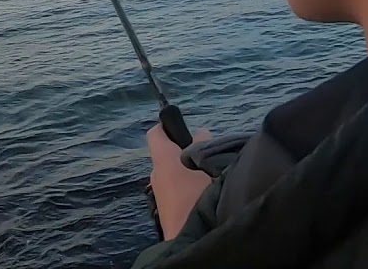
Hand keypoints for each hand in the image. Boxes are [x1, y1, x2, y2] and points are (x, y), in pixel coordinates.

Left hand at [147, 123, 212, 238]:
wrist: (191, 241)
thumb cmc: (199, 198)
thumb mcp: (207, 167)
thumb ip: (204, 147)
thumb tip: (201, 134)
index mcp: (162, 159)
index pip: (156, 133)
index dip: (168, 126)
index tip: (186, 129)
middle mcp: (156, 175)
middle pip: (168, 155)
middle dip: (186, 152)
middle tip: (209, 157)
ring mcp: (160, 196)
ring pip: (173, 175)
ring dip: (188, 173)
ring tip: (210, 178)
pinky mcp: (166, 212)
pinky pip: (176, 192)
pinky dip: (187, 189)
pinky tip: (205, 196)